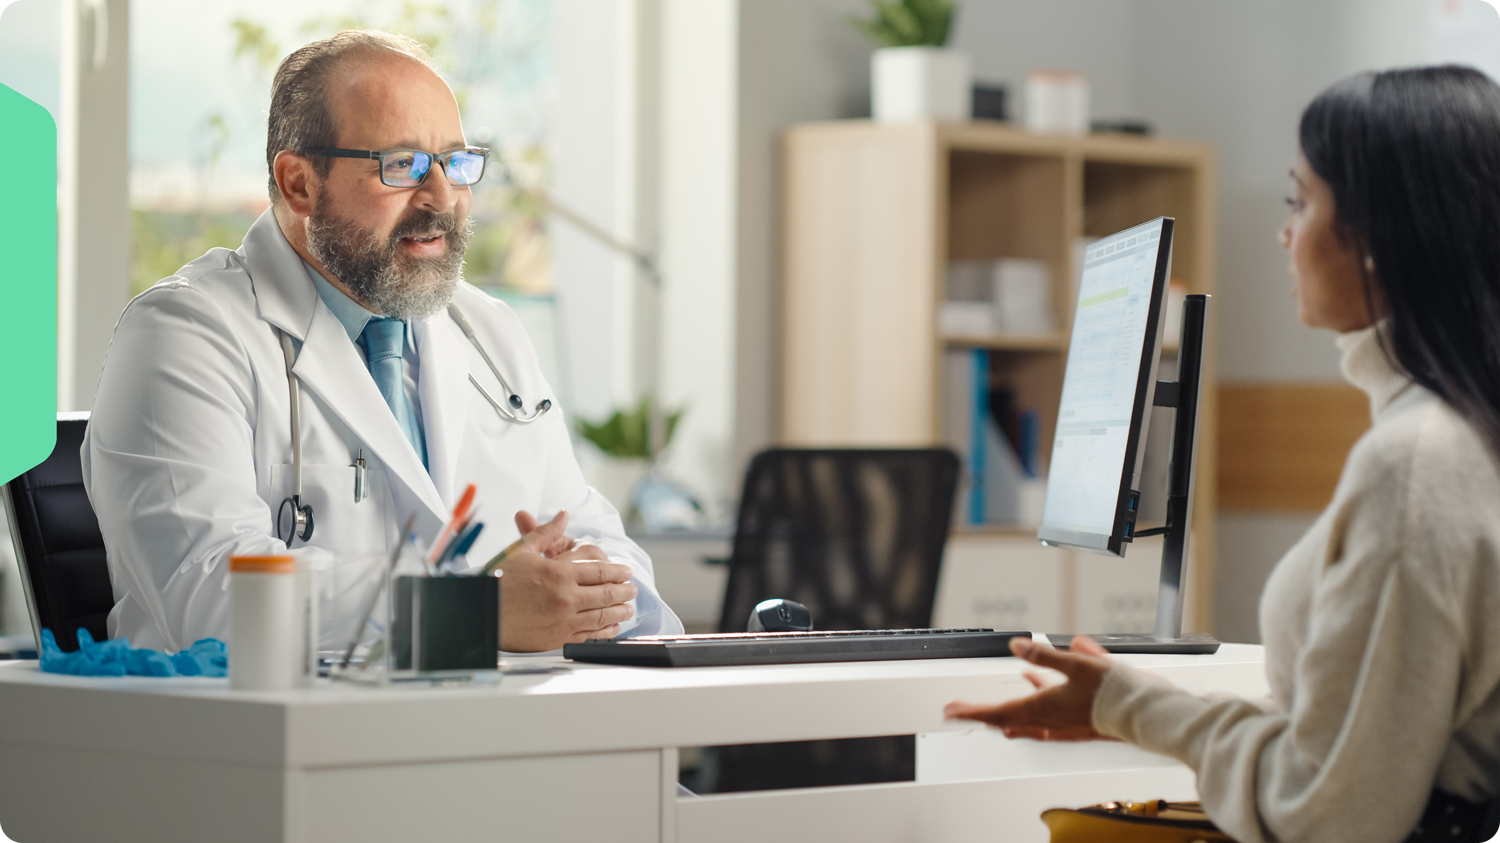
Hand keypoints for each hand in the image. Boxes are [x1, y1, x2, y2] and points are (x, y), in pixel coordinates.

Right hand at [490, 510, 635, 651]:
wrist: (479, 613)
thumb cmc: (497, 581)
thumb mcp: (521, 550)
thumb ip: (546, 533)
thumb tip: (562, 516)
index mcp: (559, 573)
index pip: (600, 571)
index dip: (617, 571)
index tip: (626, 572)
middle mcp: (566, 597)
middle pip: (606, 594)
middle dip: (624, 591)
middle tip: (632, 589)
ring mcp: (563, 620)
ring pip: (602, 616)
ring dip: (620, 611)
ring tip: (628, 608)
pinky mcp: (557, 638)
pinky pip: (589, 635)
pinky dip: (605, 631)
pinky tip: (611, 627)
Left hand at [943, 635, 1116, 741]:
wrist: (1143, 712)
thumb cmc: (1113, 692)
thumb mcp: (1075, 664)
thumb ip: (1044, 656)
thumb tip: (1017, 645)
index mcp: (1042, 708)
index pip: (998, 712)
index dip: (972, 712)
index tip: (952, 712)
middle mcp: (1049, 720)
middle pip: (1006, 719)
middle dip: (982, 714)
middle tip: (962, 712)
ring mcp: (1063, 723)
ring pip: (1025, 720)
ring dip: (1006, 714)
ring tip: (995, 710)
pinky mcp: (1076, 721)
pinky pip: (1046, 717)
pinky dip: (1035, 705)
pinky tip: (1038, 686)